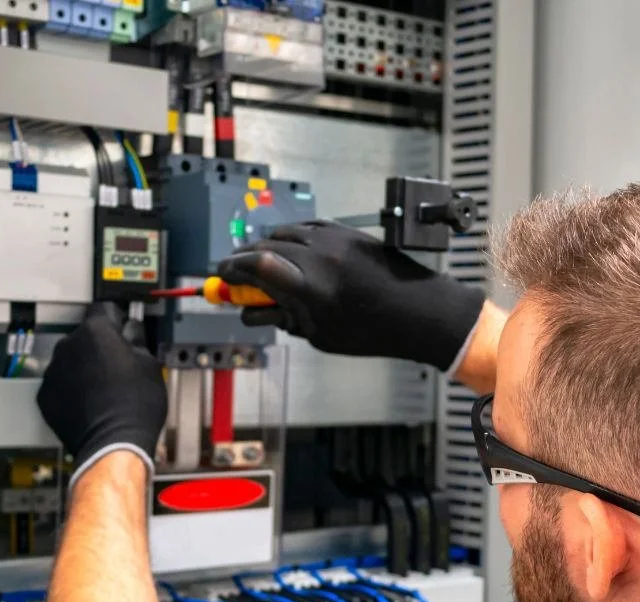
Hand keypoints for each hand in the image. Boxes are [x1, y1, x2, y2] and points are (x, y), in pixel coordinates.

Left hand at [37, 303, 166, 487]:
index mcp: (97, 332)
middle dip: (102, 345)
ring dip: (86, 367)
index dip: (119, 318)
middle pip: (86, 335)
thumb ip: (138, 340)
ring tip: (108, 387)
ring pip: (72, 359)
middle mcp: (69, 346)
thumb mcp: (151, 365)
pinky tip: (93, 401)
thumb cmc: (134, 407)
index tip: (125, 326)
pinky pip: (61, 383)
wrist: (113, 443)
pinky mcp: (46, 395)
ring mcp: (54, 371)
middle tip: (122, 364)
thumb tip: (133, 332)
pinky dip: (73, 389)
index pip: (104, 308)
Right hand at [217, 221, 485, 371]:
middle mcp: (318, 258)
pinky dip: (290, 237)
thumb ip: (285, 318)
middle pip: (264, 247)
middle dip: (243, 260)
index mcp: (310, 289)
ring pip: (283, 232)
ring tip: (260, 262)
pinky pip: (306, 226)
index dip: (231, 270)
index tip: (221, 277)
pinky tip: (288, 249)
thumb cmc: (372, 333)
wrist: (418, 311)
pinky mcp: (346, 232)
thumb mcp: (321, 336)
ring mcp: (333, 240)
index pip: (255, 267)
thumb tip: (256, 309)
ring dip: (264, 245)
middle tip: (233, 273)